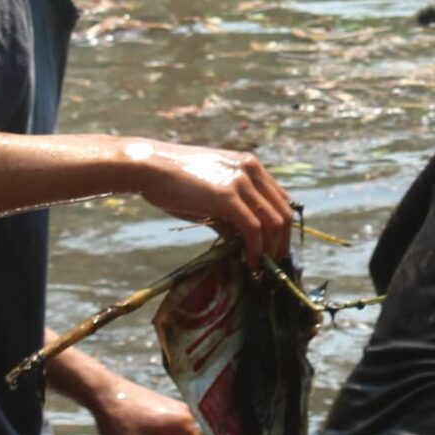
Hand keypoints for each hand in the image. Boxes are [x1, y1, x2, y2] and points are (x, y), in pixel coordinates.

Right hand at [123, 138, 293, 260]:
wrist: (149, 167)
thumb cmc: (173, 181)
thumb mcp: (210, 194)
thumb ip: (229, 214)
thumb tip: (240, 242)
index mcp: (250, 165)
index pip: (281, 199)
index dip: (282, 226)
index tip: (276, 247)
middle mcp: (251, 170)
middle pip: (284, 212)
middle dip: (283, 242)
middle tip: (275, 264)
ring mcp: (241, 182)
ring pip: (274, 222)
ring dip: (272, 249)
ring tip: (264, 268)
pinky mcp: (228, 197)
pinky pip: (254, 229)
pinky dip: (257, 250)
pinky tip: (251, 263)